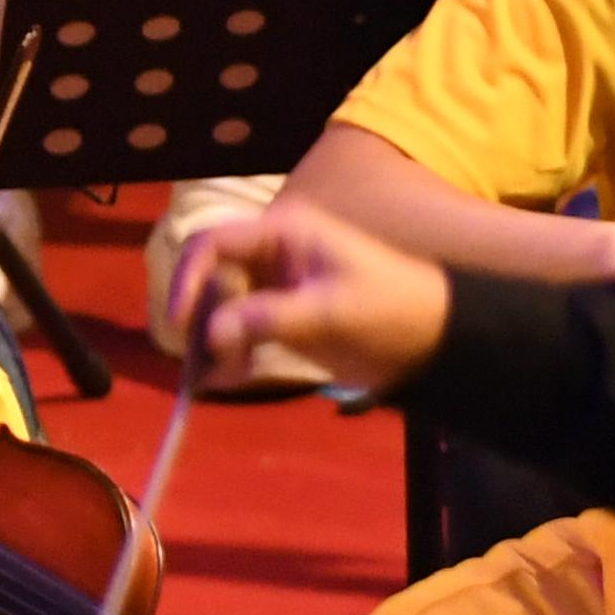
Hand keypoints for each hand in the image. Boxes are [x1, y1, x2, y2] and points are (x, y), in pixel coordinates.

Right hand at [166, 203, 453, 395]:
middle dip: (198, 321)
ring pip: (220, 312)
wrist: (434, 339)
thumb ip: (268, 319)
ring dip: (211, 344)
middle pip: (210, 280)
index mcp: (282, 234)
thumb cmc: (390, 308)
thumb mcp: (330, 311)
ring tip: (215, 380)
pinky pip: (239, 335)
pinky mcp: (283, 322)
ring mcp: (275, 290)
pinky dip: (229, 357)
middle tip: (194, 364)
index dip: (188, 278)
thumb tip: (212, 335)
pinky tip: (230, 380)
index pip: (213, 243)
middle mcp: (270, 256)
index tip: (179, 322)